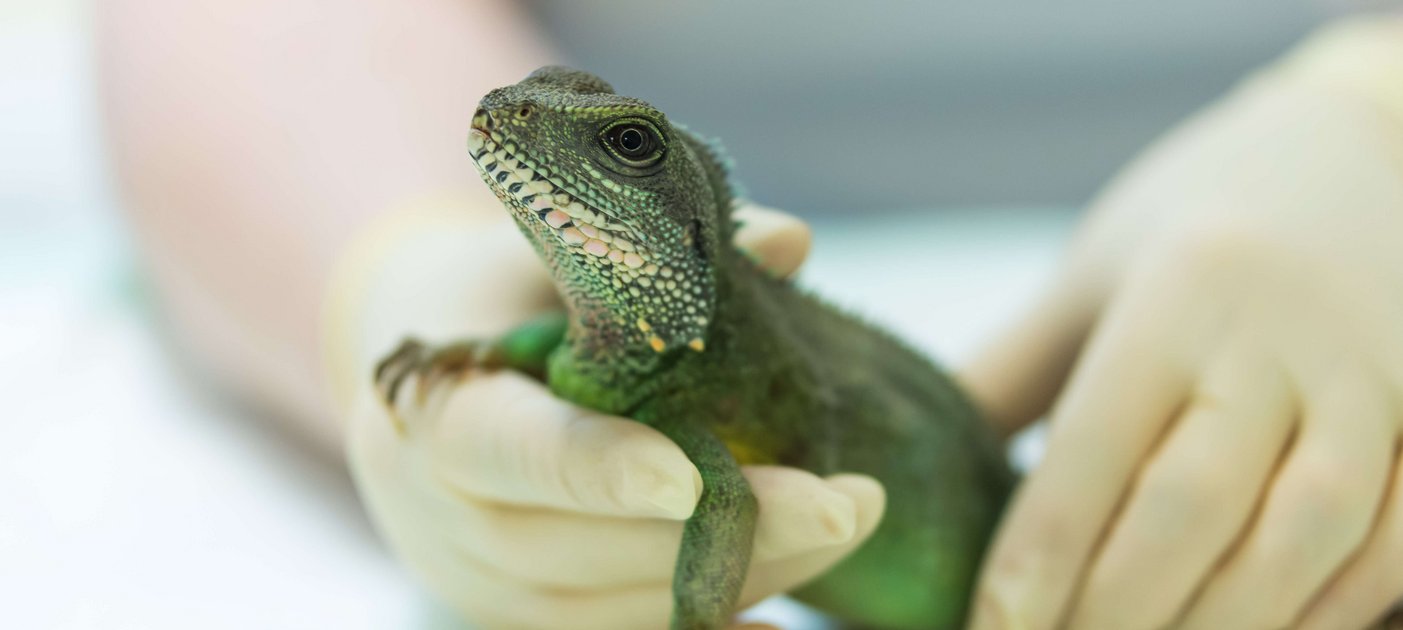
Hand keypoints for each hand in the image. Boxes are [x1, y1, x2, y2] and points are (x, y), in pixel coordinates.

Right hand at [334, 202, 883, 629]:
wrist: (410, 383)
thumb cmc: (488, 301)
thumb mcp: (548, 254)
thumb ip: (650, 253)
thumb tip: (787, 241)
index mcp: (441, 417)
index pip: (517, 452)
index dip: (603, 470)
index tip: (696, 480)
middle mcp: (454, 521)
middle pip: (592, 548)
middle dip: (730, 531)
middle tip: (850, 503)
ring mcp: (489, 587)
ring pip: (624, 610)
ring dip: (745, 574)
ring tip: (841, 525)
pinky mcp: (527, 621)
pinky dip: (709, 627)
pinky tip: (782, 616)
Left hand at [965, 57, 1402, 627]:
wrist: (1361, 141)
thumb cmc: (1192, 222)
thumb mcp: (1094, 273)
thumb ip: (1013, 370)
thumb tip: (913, 468)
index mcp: (1175, 296)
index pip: (1096, 442)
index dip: (1044, 548)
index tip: (997, 625)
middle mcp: (1278, 338)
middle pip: (1196, 500)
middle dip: (1122, 605)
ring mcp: (1374, 378)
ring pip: (1313, 529)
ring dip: (1234, 622)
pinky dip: (1343, 605)